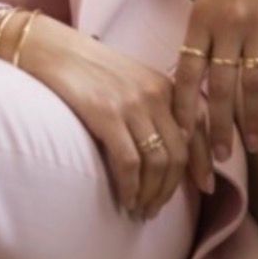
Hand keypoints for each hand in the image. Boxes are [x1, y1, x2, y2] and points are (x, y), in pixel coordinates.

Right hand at [25, 16, 216, 217]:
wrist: (52, 48)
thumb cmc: (87, 67)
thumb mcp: (131, 79)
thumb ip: (153, 105)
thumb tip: (167, 146)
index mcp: (165, 85)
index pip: (197, 131)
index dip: (204, 164)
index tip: (205, 188)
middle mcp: (155, 94)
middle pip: (178, 154)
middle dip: (171, 188)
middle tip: (157, 208)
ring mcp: (132, 104)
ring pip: (157, 163)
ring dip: (151, 194)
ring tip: (140, 210)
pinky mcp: (106, 114)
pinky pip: (129, 163)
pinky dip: (130, 188)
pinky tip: (125, 199)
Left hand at [171, 0, 257, 160]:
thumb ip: (204, 30)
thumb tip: (194, 71)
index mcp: (201, 17)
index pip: (185, 72)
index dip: (182, 107)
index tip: (180, 135)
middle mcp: (227, 24)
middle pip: (219, 87)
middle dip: (217, 127)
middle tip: (217, 159)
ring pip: (253, 83)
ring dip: (251, 119)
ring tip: (251, 145)